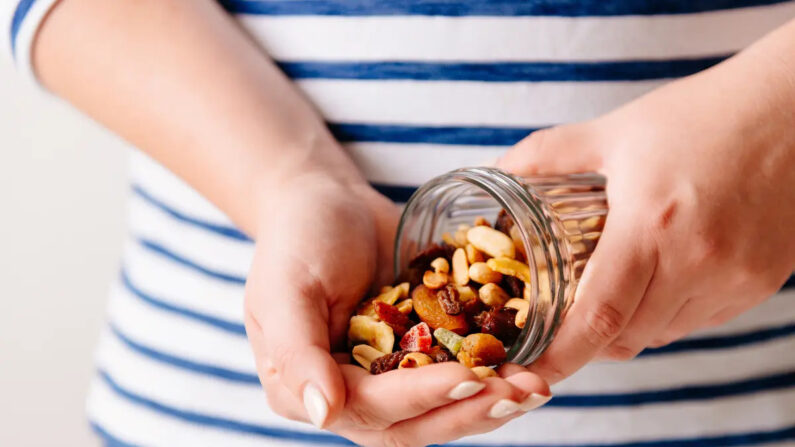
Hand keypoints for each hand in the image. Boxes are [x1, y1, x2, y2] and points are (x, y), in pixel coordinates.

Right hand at [244, 173, 550, 445]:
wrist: (327, 202)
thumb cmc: (297, 239)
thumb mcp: (285, 288)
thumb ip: (296, 353)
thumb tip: (323, 414)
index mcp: (306, 390)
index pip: (370, 409)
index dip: (421, 398)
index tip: (469, 378)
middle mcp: (349, 395)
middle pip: (413, 424)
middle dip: (468, 412)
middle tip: (517, 393)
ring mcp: (387, 377)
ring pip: (442, 409)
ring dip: (489, 401)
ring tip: (535, 386)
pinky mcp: (420, 354)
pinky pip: (458, 371)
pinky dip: (493, 372)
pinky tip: (530, 364)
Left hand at [497, 45, 794, 383]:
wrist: (794, 107)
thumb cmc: (703, 115)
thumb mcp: (616, 131)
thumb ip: (549, 154)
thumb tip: (497, 169)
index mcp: (651, 226)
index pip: (597, 318)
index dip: (560, 355)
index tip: (531, 368)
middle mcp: (697, 261)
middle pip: (627, 338)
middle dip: (588, 342)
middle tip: (562, 323)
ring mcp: (735, 278)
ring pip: (664, 334)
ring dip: (629, 328)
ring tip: (611, 295)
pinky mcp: (762, 282)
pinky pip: (702, 321)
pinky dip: (670, 315)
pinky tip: (660, 281)